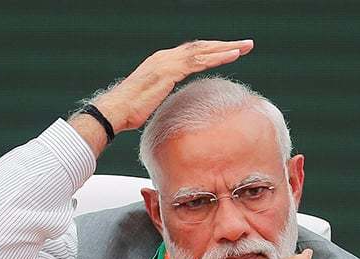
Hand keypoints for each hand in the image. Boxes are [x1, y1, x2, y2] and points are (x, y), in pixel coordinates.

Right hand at [93, 39, 254, 132]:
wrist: (115, 111)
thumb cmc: (129, 112)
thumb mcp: (152, 101)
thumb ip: (165, 97)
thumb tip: (176, 108)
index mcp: (162, 62)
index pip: (191, 53)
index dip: (211, 51)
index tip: (229, 51)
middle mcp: (165, 57)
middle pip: (200, 47)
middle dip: (223, 45)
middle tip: (245, 44)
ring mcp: (167, 62)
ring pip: (202, 50)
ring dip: (226, 48)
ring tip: (245, 47)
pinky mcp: (169, 71)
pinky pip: (199, 61)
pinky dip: (217, 56)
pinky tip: (233, 55)